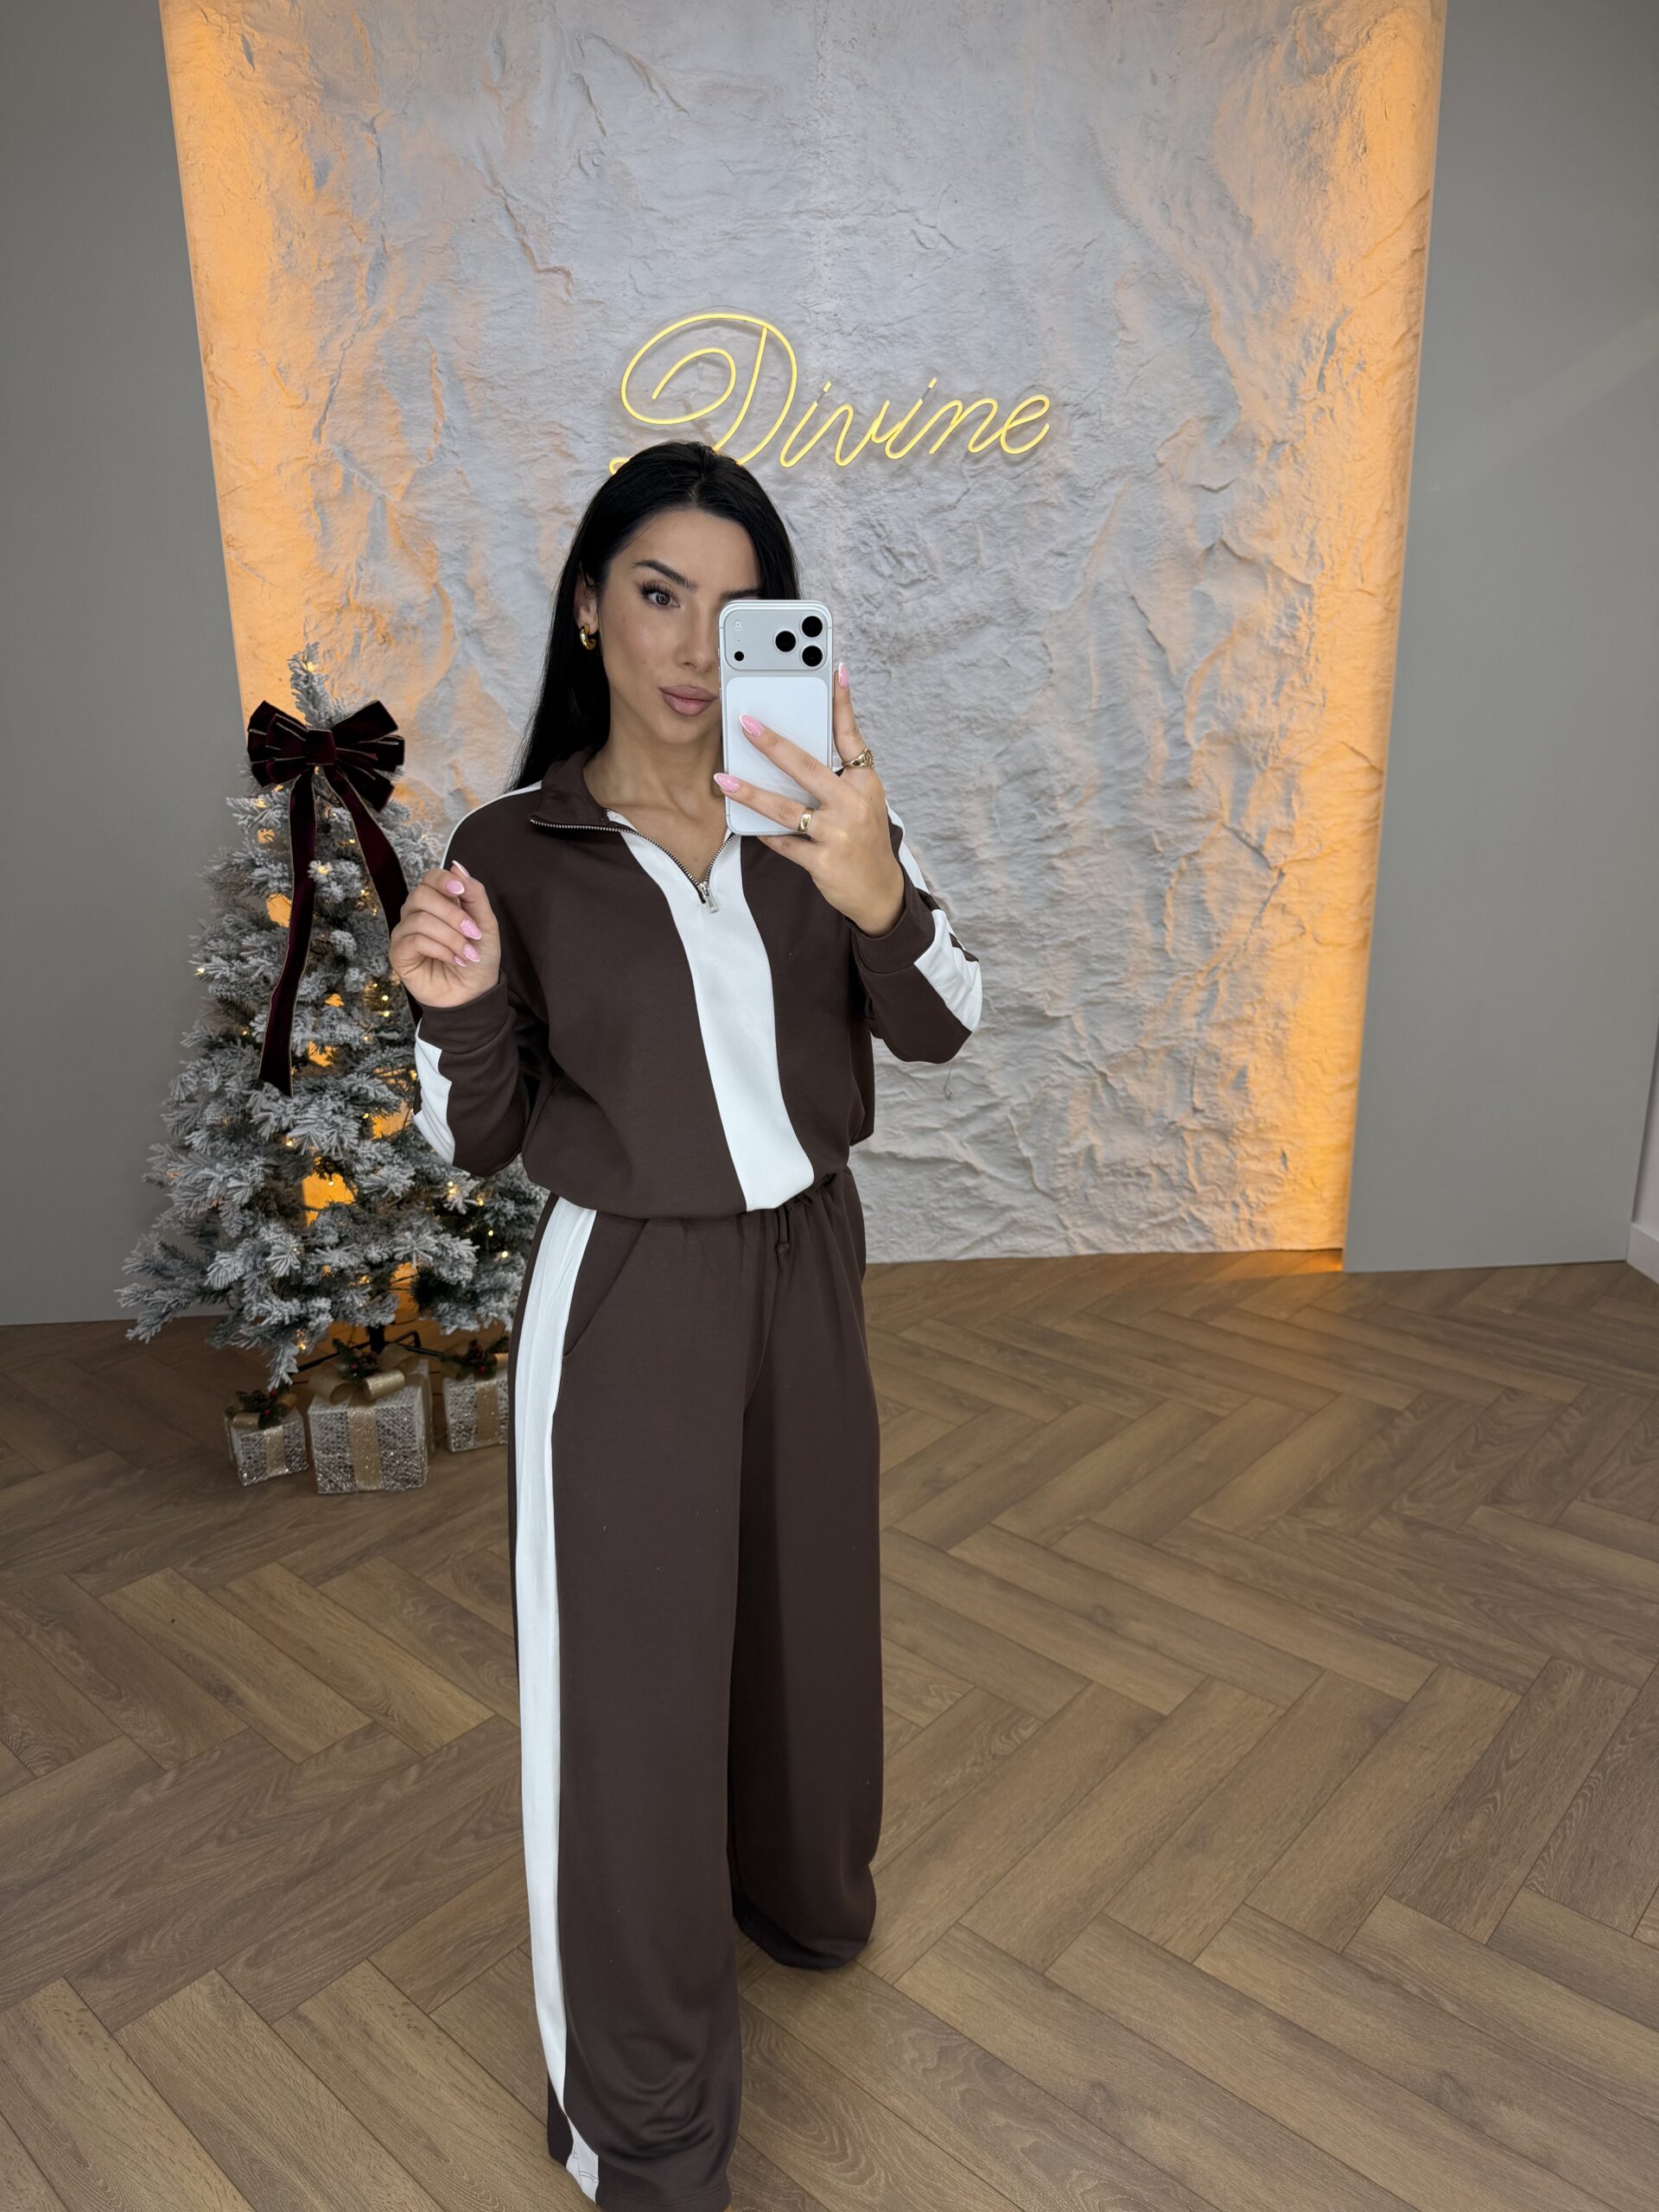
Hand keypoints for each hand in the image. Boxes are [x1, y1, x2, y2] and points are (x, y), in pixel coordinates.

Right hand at [388, 860, 501, 1006]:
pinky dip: (440, 949)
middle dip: (452, 914)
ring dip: (450, 936)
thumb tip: (457, 866)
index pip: (430, 878)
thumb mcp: (485, 924)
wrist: (474, 994)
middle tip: (473, 933)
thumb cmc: (478, 959)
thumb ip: (474, 895)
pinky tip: (454, 960)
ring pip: (420, 920)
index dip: (443, 880)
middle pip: (421, 895)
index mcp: (437, 902)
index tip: (460, 891)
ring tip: (467, 954)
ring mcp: (405, 933)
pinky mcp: (399, 954)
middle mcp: (416, 913)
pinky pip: (414, 941)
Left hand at [713, 663, 905, 934]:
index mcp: (864, 784)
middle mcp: (854, 805)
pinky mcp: (823, 861)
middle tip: (746, 724)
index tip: (835, 670)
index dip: (843, 703)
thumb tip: (797, 748)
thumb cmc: (864, 838)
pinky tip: (747, 823)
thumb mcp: (863, 800)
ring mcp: (839, 834)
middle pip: (807, 767)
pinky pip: (784, 842)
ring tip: (723, 780)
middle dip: (773, 744)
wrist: (878, 891)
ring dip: (751, 792)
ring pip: (786, 809)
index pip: (851, 737)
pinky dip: (764, 832)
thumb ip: (838, 773)